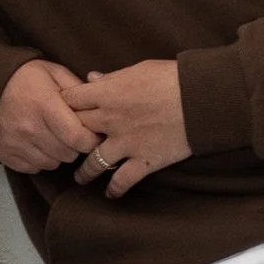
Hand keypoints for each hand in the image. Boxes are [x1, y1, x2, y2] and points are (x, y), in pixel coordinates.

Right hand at [0, 57, 99, 174]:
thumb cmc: (28, 77)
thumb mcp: (56, 73)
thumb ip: (80, 90)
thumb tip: (101, 108)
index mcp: (45, 105)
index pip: (78, 138)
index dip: (91, 140)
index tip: (92, 133)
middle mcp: (29, 127)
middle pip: (68, 154)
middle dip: (74, 146)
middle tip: (70, 132)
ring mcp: (15, 143)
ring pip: (52, 163)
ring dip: (57, 154)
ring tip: (52, 136)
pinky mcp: (4, 153)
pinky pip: (34, 168)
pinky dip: (39, 159)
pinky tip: (36, 143)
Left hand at [56, 58, 190, 194]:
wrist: (201, 99)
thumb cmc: (172, 78)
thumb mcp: (138, 69)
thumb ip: (111, 78)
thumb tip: (91, 78)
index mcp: (106, 94)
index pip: (70, 100)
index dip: (63, 105)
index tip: (61, 111)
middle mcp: (110, 120)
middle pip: (76, 130)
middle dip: (68, 137)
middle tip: (65, 145)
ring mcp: (126, 143)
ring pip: (93, 162)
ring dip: (84, 172)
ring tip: (80, 177)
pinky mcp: (144, 160)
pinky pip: (123, 180)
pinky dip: (115, 189)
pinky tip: (110, 194)